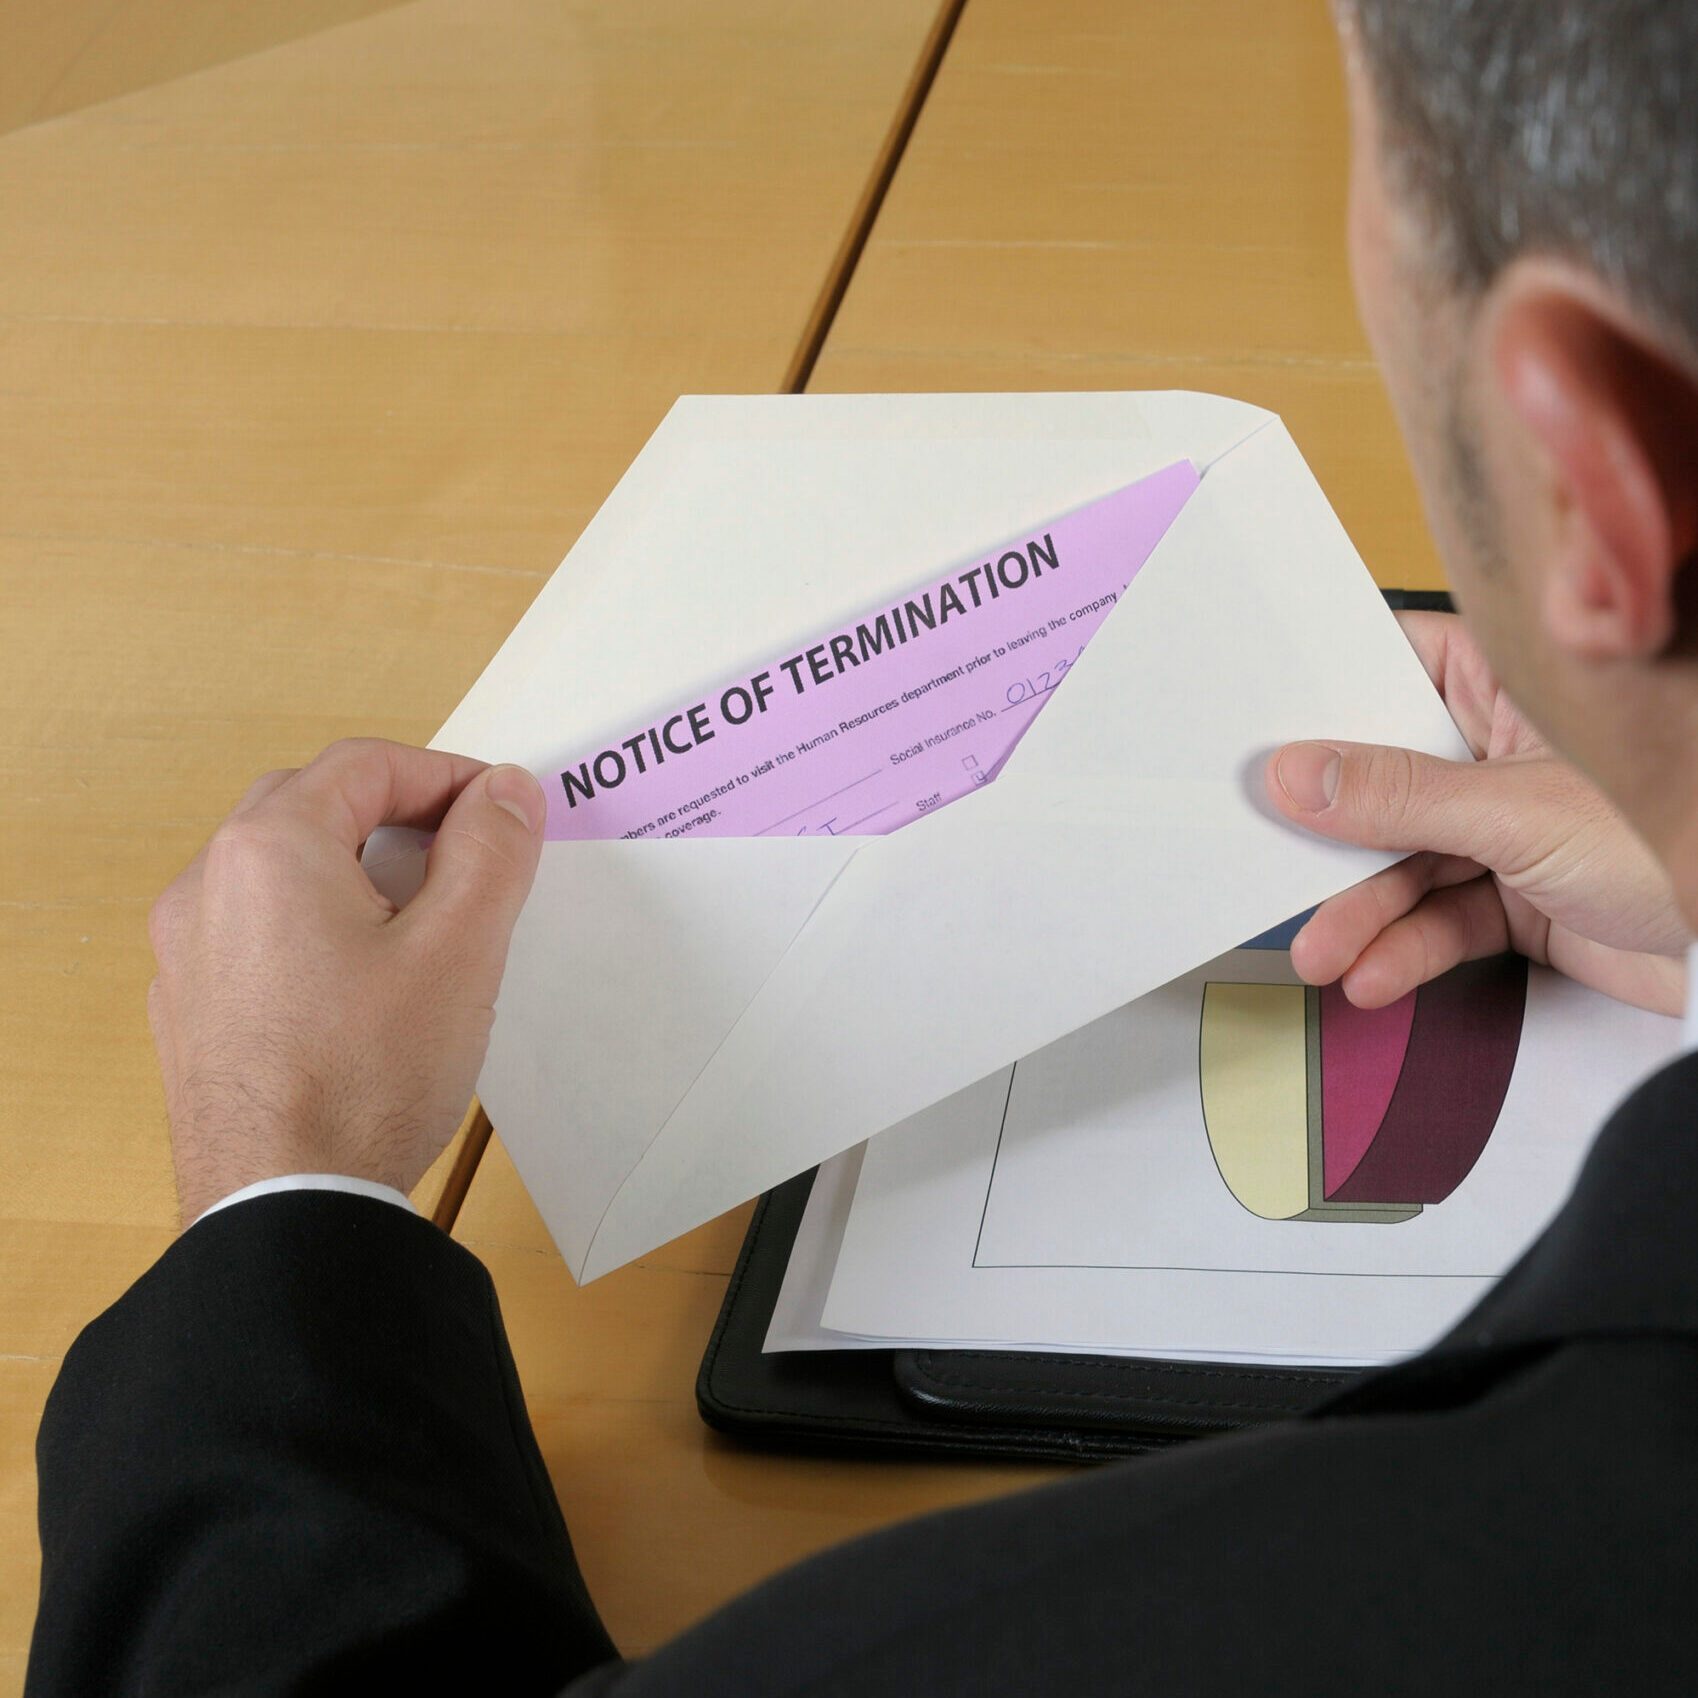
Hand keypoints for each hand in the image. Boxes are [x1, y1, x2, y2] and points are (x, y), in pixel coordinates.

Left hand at [147, 739, 545, 1223]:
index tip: (502, 813)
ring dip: (352, 871)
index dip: (446, 775)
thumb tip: (505, 790)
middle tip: (466, 856)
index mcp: (269, 849)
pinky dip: (313, 928)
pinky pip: (255, 934)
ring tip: (421, 925)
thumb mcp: (460, 950)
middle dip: (396, 816)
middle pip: (311, 806)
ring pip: (279, 873)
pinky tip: (362, 987)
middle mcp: (207, 886)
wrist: (284, 1207)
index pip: (365, 765)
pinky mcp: (190, 1012)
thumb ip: (489, 851)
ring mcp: (187, 953)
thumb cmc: (368, 1075)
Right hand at [1264, 612, 1687, 1014]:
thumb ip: (1402, 797)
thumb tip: (1297, 774)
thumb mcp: (1520, 812)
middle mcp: (1509, 752)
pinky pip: (1442, 918)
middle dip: (1334, 834)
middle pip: (1389, 778)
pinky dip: (1408, 950)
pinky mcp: (1522, 900)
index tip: (1259, 731)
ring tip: (1324, 954)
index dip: (1329, 696)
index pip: (1403, 665)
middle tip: (1269, 859)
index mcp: (1521, 690)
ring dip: (1362, 912)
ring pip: (1408, 861)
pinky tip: (1376, 974)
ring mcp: (1513, 828)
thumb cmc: (1680, 840)